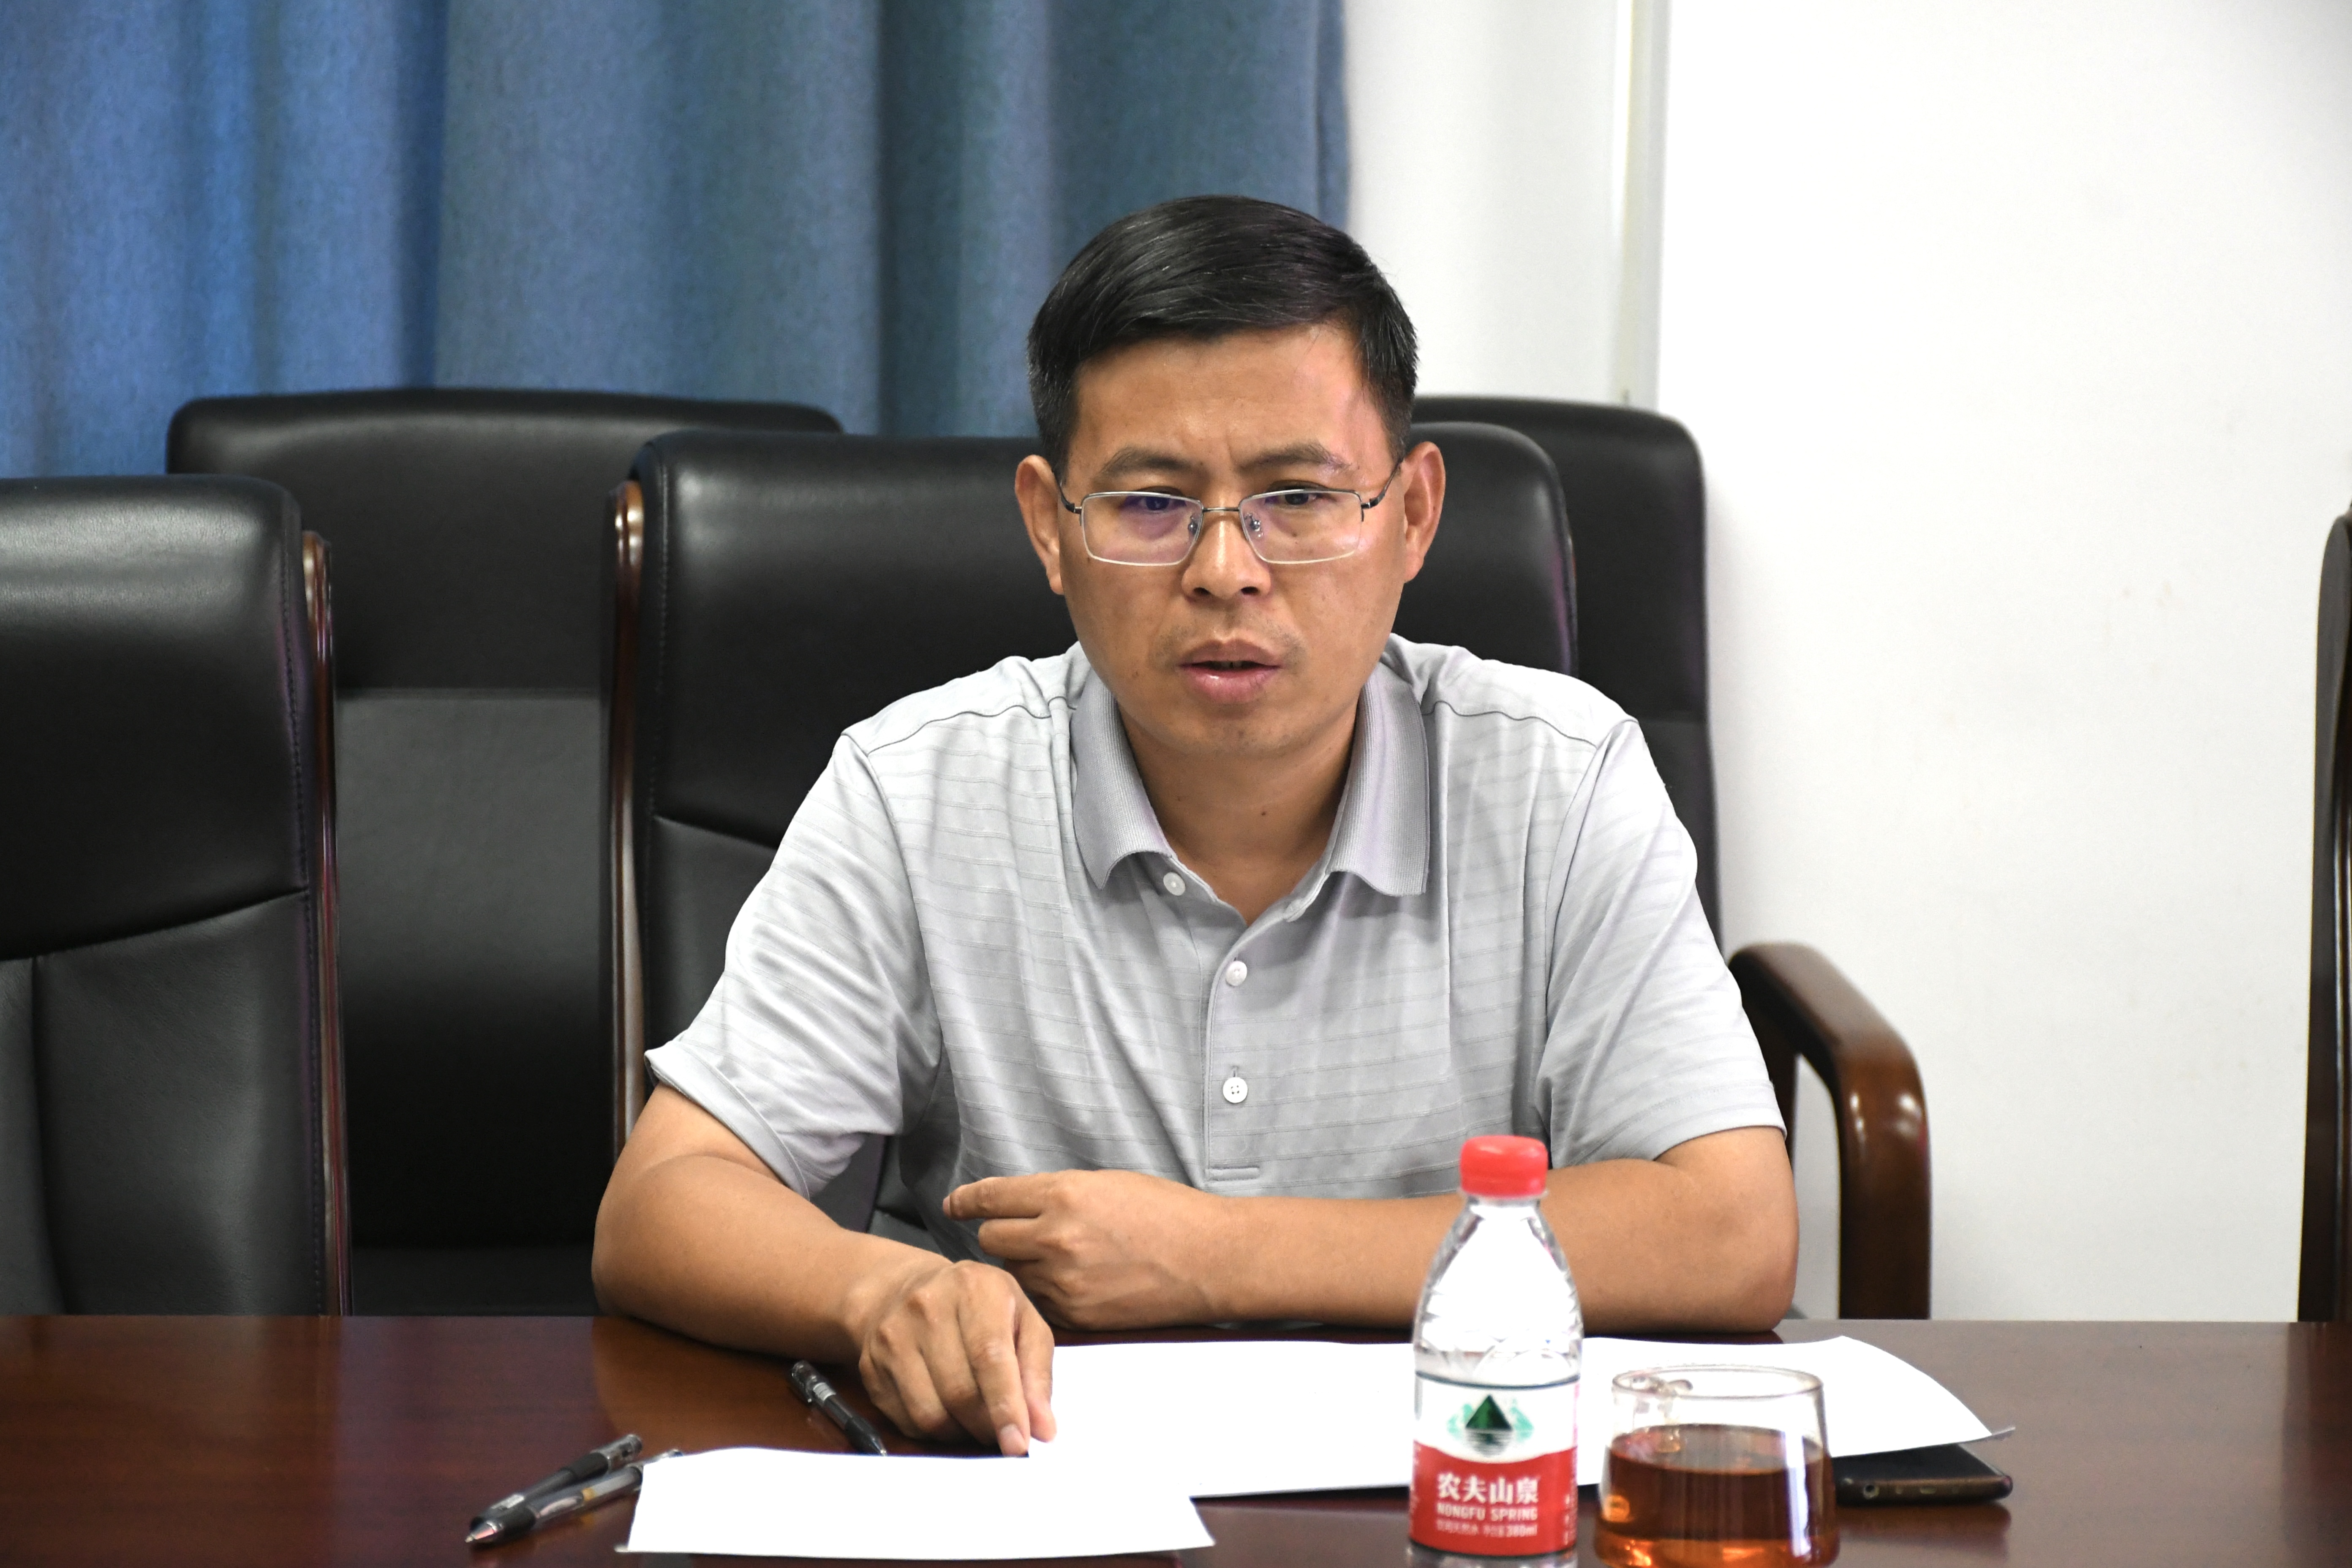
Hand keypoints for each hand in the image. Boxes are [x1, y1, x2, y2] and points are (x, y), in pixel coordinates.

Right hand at [846, 1255, 1055, 1454]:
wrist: (902, 1290)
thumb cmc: (978, 1308)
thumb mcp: (1022, 1321)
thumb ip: (1037, 1373)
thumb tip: (1043, 1429)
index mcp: (974, 1288)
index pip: (990, 1357)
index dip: (1006, 1407)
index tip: (1018, 1444)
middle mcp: (927, 1306)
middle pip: (960, 1392)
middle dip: (987, 1425)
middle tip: (1004, 1432)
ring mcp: (892, 1336)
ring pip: (930, 1414)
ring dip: (961, 1432)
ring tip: (976, 1420)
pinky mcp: (871, 1366)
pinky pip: (906, 1420)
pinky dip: (934, 1431)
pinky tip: (947, 1412)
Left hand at [943, 1169, 1232, 1328]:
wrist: (1209, 1258)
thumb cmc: (1165, 1213)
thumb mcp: (1106, 1184)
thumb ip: (1057, 1195)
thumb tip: (1016, 1204)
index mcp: (1064, 1194)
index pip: (992, 1197)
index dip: (967, 1200)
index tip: (955, 1204)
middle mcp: (1057, 1237)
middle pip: (991, 1238)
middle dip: (1000, 1235)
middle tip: (1020, 1234)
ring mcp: (1065, 1280)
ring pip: (1012, 1273)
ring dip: (1024, 1266)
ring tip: (1060, 1259)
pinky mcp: (1077, 1314)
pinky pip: (1038, 1302)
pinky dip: (1045, 1293)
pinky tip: (1073, 1282)